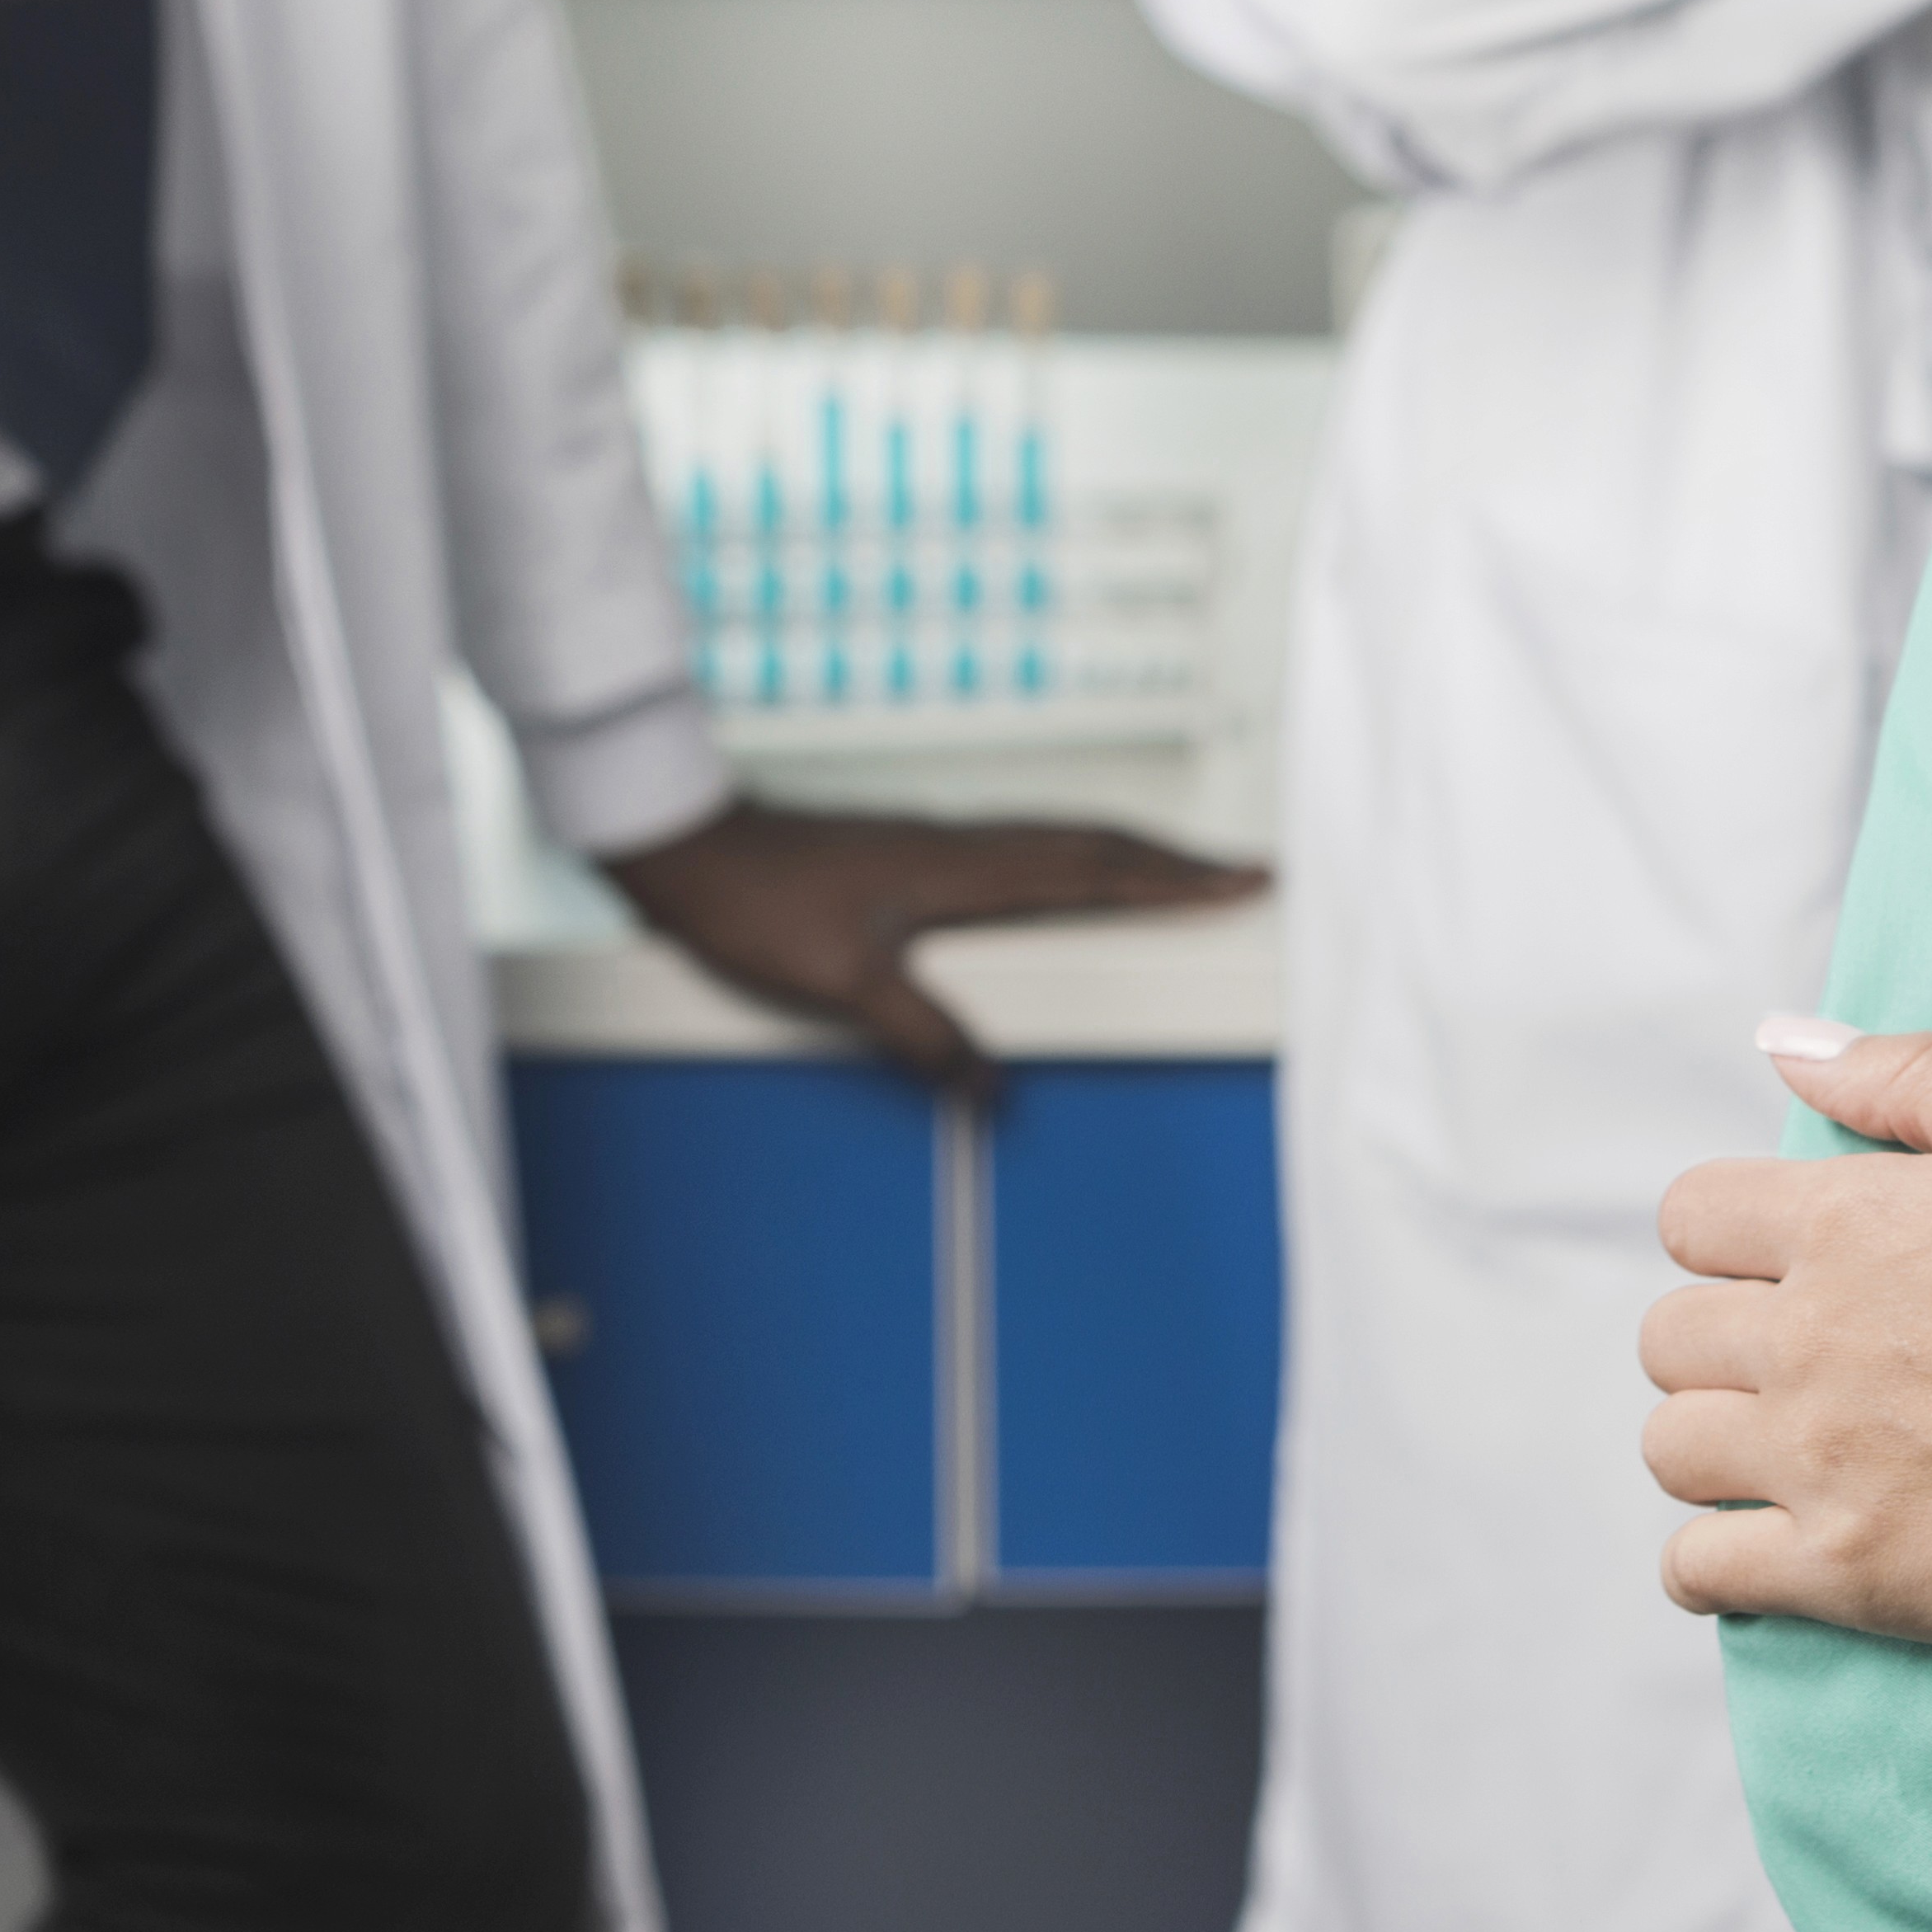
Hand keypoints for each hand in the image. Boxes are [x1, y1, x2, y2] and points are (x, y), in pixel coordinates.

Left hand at [598, 800, 1261, 1093]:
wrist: (687, 847)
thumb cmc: (754, 905)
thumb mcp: (839, 984)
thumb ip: (922, 1035)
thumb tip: (991, 1089)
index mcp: (965, 867)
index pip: (1095, 868)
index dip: (1175, 879)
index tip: (1244, 879)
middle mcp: (966, 845)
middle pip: (1097, 844)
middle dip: (1178, 860)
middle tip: (1244, 871)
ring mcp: (943, 843)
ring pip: (1063, 842)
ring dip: (1130, 855)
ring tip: (1178, 874)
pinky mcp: (917, 851)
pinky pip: (1025, 849)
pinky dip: (1074, 859)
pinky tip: (1068, 879)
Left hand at [1641, 1018, 1931, 1648]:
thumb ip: (1907, 1076)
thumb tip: (1779, 1040)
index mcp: (1851, 1221)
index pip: (1689, 1217)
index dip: (1728, 1238)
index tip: (1782, 1267)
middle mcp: (1813, 1336)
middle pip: (1669, 1338)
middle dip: (1719, 1345)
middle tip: (1798, 1367)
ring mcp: (1825, 1461)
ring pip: (1670, 1450)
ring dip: (1711, 1449)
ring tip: (1784, 1455)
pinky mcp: (1854, 1573)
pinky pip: (1702, 1573)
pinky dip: (1712, 1564)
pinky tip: (1767, 1551)